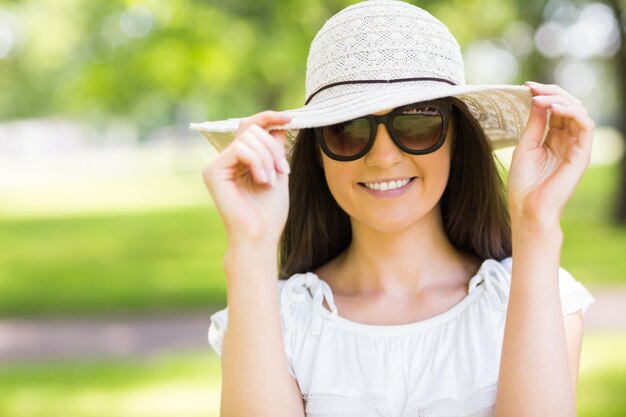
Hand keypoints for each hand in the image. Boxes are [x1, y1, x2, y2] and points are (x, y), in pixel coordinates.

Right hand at [202, 111, 291, 244]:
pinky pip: (239, 149)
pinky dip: (257, 162)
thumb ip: (275, 149)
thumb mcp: (278, 173)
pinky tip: (262, 181)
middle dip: (273, 147)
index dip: (269, 118)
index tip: (290, 119)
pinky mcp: (213, 171)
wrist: (260, 236)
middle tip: (283, 170)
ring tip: (271, 180)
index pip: (250, 127)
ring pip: (248, 138)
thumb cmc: (269, 212)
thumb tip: (277, 125)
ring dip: (267, 157)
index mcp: (239, 160)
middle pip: (252, 130)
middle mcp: (225, 160)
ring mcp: (217, 165)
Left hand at [507, 82, 594, 228]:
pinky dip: (572, 112)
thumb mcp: (525, 145)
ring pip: (579, 111)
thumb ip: (534, 123)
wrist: (527, 209)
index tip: (526, 86)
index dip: (544, 94)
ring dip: (560, 99)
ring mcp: (576, 147)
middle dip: (551, 92)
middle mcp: (568, 140)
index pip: (555, 108)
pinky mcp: (582, 154)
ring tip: (541, 97)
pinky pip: (586, 126)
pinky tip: (553, 108)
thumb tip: (537, 98)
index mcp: (553, 138)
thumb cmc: (524, 183)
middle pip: (568, 106)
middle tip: (533, 87)